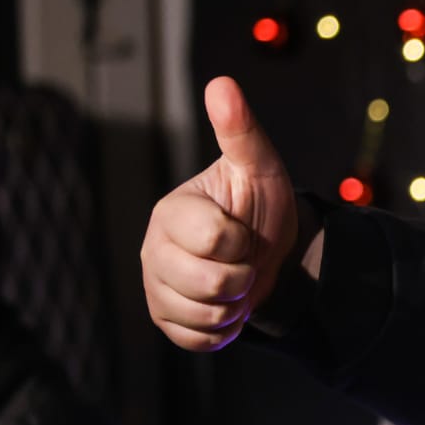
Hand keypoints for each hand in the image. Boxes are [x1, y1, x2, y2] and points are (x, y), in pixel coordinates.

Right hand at [140, 76, 298, 350]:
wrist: (270, 252)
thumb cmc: (259, 205)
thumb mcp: (260, 167)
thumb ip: (241, 131)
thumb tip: (222, 84)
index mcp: (172, 212)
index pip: (216, 239)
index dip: (243, 240)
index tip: (243, 230)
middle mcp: (154, 250)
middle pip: (210, 282)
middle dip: (243, 275)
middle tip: (244, 259)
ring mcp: (156, 287)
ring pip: (206, 314)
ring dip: (237, 304)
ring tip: (237, 280)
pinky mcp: (166, 321)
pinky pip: (198, 340)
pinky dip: (225, 329)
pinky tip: (228, 305)